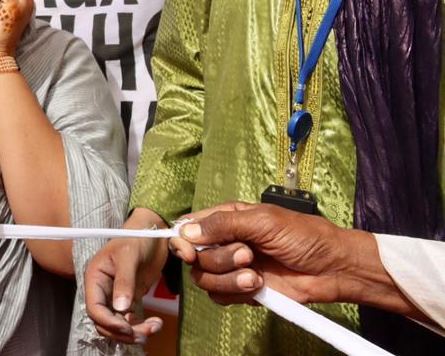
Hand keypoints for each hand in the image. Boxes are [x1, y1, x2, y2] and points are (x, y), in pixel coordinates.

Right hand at [83, 208, 167, 343]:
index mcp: (95, 277)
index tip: (126, 327)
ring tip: (154, 327)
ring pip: (118, 324)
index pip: (94, 308)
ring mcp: (116, 295)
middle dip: (122, 332)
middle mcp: (102, 289)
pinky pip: (130, 320)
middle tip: (143, 334)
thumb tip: (121, 309)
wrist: (153, 232)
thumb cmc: (137, 238)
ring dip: (133, 332)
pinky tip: (156, 323)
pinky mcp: (130, 298)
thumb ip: (124, 281)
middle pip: (104, 321)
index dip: (108, 322)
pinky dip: (141, 326)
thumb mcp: (129, 256)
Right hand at [176, 202, 367, 305]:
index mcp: (227, 219)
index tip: (190, 251)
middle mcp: (226, 242)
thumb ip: (223, 224)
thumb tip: (187, 232)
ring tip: (255, 275)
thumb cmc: (305, 236)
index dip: (183, 241)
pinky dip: (236, 293)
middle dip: (219, 260)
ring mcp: (233, 268)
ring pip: (205, 278)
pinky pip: (220, 297)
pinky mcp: (243, 290)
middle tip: (247, 255)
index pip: (189, 228)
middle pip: (195, 257)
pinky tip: (258, 286)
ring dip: (228, 279)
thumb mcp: (263, 221)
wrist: (333, 269)